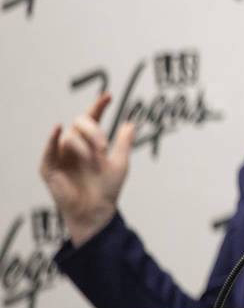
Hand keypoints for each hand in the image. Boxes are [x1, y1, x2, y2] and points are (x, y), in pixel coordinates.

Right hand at [38, 92, 134, 246]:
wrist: (97, 211)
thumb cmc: (108, 188)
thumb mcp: (120, 163)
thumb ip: (123, 143)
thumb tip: (131, 122)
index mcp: (91, 141)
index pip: (93, 118)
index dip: (99, 106)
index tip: (108, 96)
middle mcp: (75, 145)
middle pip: (81, 123)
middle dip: (94, 130)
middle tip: (104, 145)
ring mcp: (61, 155)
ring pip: (71, 136)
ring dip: (85, 145)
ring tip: (96, 158)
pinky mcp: (50, 168)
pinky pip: (49, 150)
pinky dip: (52, 139)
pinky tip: (59, 128)